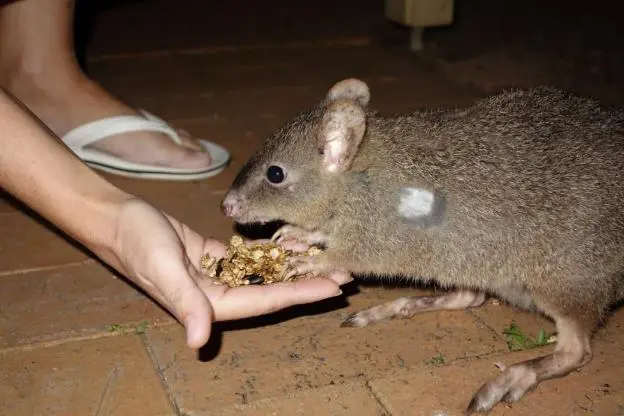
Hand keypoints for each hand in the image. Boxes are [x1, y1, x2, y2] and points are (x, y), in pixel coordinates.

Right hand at [101, 198, 351, 348]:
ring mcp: (217, 275)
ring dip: (294, 265)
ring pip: (264, 272)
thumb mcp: (162, 269)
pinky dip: (270, 250)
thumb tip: (199, 341)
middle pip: (272, 289)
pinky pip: (250, 256)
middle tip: (343, 272)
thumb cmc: (136, 242)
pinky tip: (293, 242)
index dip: (300, 294)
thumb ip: (185, 303)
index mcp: (210, 302)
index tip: (332, 288)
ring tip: (326, 256)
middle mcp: (218, 293)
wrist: (117, 219)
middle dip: (307, 281)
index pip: (265, 301)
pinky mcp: (214, 256)